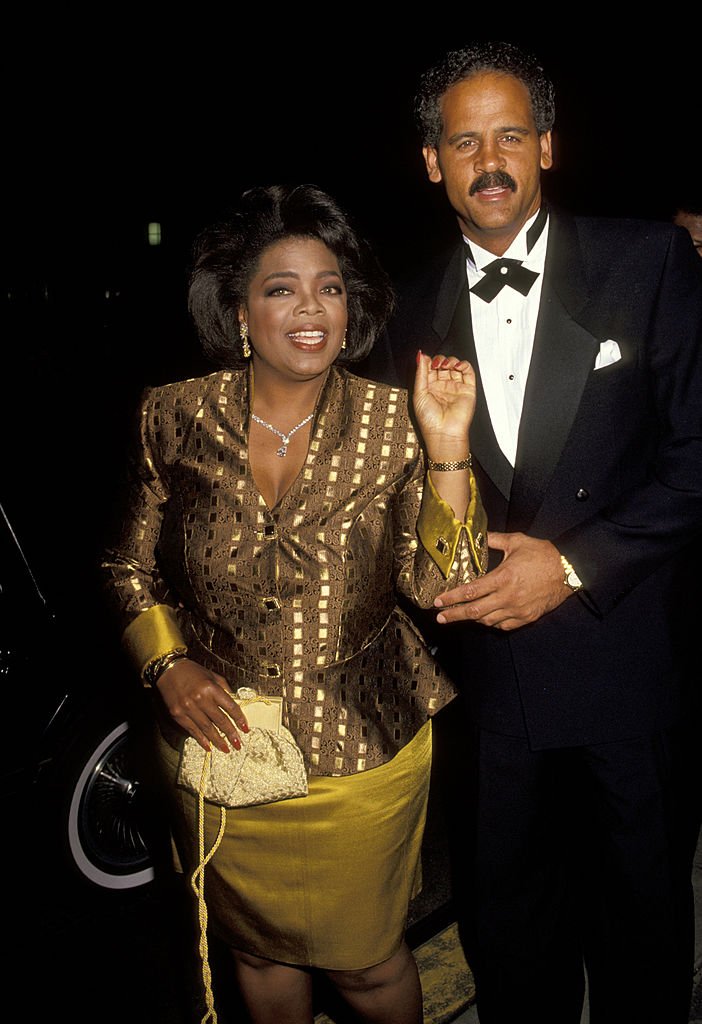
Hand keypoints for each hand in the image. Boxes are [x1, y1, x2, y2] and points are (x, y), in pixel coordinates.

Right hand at [155, 659, 249, 751]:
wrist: (169, 670)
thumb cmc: (192, 672)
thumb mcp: (212, 676)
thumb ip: (224, 689)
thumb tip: (236, 703)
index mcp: (211, 688)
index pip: (230, 707)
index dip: (239, 719)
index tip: (245, 728)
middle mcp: (200, 699)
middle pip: (220, 720)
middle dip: (231, 734)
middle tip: (238, 744)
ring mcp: (188, 708)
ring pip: (207, 729)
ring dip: (218, 741)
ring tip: (226, 748)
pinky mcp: (178, 715)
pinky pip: (193, 731)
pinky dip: (201, 740)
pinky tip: (208, 746)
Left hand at [412, 352, 475, 456]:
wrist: (444, 433)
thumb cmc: (429, 419)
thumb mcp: (419, 393)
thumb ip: (420, 373)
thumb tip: (420, 356)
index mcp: (429, 387)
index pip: (430, 367)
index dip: (429, 361)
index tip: (427, 360)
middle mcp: (443, 386)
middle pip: (443, 364)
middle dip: (440, 360)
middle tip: (437, 364)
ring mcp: (455, 387)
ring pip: (455, 365)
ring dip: (451, 361)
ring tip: (446, 365)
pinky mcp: (468, 389)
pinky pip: (468, 372)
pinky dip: (464, 365)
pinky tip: (458, 366)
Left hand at [433, 532, 571, 630]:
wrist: (568, 571)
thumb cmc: (543, 554)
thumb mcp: (517, 542)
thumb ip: (494, 540)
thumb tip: (477, 535)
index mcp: (503, 578)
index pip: (471, 592)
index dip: (452, 598)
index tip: (438, 601)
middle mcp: (508, 597)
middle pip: (474, 611)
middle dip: (454, 615)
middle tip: (440, 617)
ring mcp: (517, 610)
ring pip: (487, 620)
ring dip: (472, 618)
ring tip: (459, 615)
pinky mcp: (526, 617)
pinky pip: (503, 625)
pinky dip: (491, 622)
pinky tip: (484, 617)